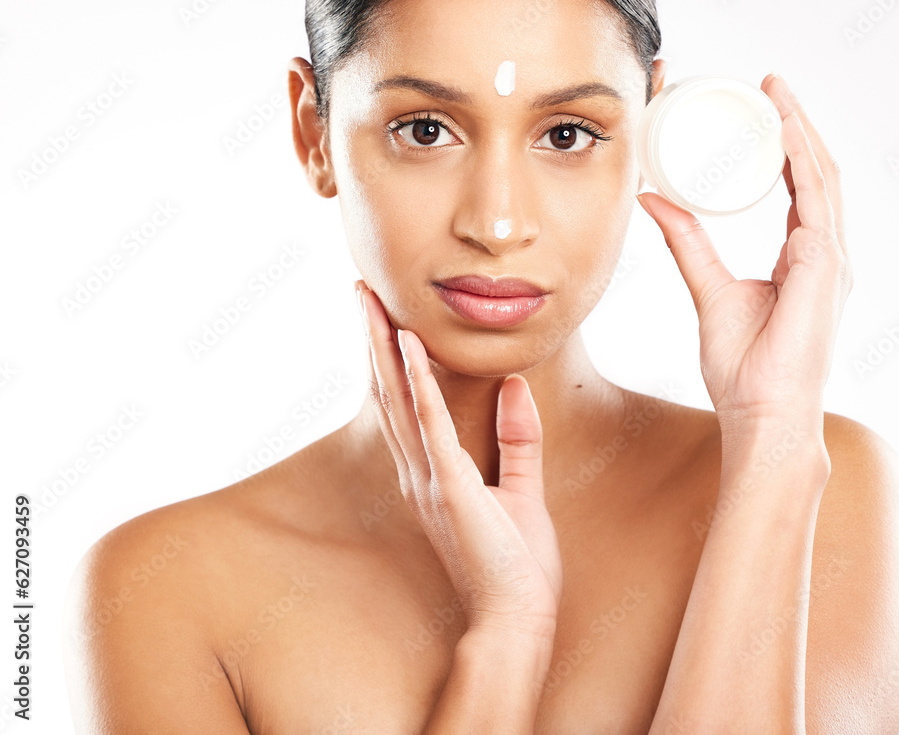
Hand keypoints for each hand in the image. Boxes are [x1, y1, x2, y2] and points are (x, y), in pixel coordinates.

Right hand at [356, 280, 562, 639]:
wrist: (517, 622)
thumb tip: (514, 385)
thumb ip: (518, 438)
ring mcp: (429, 479)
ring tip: (370, 302)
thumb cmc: (518, 568)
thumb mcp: (522, 491)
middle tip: (360, 291)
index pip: (405, 404)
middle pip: (388, 392)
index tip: (384, 316)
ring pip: (398, 400)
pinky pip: (431, 425)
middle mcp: (419, 472)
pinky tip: (409, 346)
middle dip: (374, 339)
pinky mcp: (450, 487)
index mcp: (433, 474)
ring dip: (383, 347)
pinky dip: (418, 383)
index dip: (390, 358)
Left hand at [636, 73, 852, 432]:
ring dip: (800, 129)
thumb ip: (686, 242)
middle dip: (795, 123)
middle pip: (816, 171)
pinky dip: (803, 160)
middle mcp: (824, 253)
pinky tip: (786, 129)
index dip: (785, 144)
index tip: (761, 107)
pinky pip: (817, 201)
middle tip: (769, 83)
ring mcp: (831, 259)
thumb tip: (654, 199)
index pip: (800, 185)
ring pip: (822, 176)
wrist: (760, 412)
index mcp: (803, 257)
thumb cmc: (743, 367)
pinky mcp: (825, 267)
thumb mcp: (708, 289)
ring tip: (775, 91)